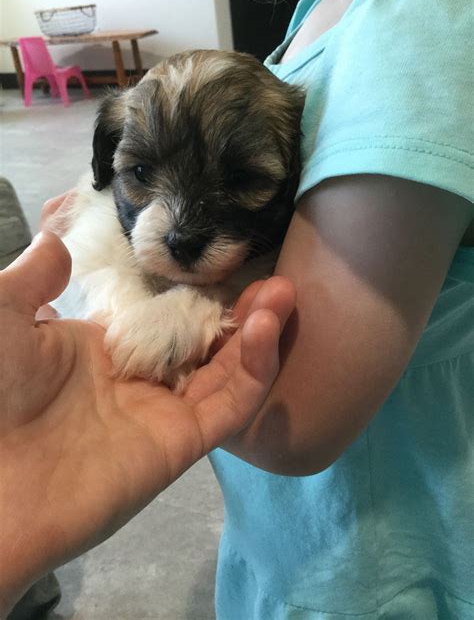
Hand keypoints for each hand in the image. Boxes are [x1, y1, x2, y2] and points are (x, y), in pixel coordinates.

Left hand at [0, 232, 294, 614]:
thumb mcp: (2, 316)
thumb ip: (33, 279)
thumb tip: (55, 243)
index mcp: (105, 352)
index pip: (167, 320)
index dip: (200, 295)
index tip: (227, 266)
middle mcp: (141, 382)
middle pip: (208, 345)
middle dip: (241, 312)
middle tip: (271, 281)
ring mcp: (164, 413)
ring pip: (228, 371)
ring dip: (259, 334)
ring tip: (281, 294)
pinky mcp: (182, 443)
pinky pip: (231, 403)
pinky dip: (256, 368)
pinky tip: (264, 328)